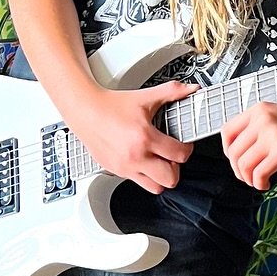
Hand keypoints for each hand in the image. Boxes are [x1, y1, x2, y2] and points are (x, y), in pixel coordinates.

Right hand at [64, 81, 195, 193]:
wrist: (85, 110)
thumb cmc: (112, 105)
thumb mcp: (145, 97)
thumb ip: (172, 92)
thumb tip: (191, 88)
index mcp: (145, 138)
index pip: (179, 155)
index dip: (187, 150)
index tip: (184, 145)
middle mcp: (135, 156)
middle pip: (170, 179)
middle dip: (175, 168)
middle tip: (171, 156)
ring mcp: (125, 167)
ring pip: (155, 187)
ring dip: (160, 176)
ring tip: (159, 162)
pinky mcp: (115, 171)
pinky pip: (136, 181)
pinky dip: (144, 175)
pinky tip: (142, 160)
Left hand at [221, 102, 276, 190]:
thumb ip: (258, 128)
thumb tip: (238, 149)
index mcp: (260, 109)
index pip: (227, 131)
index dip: (228, 151)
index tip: (236, 160)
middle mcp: (263, 119)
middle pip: (233, 151)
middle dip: (238, 169)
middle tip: (248, 176)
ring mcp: (273, 135)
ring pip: (243, 164)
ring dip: (248, 179)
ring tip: (259, 181)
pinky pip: (258, 174)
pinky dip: (259, 183)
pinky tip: (267, 184)